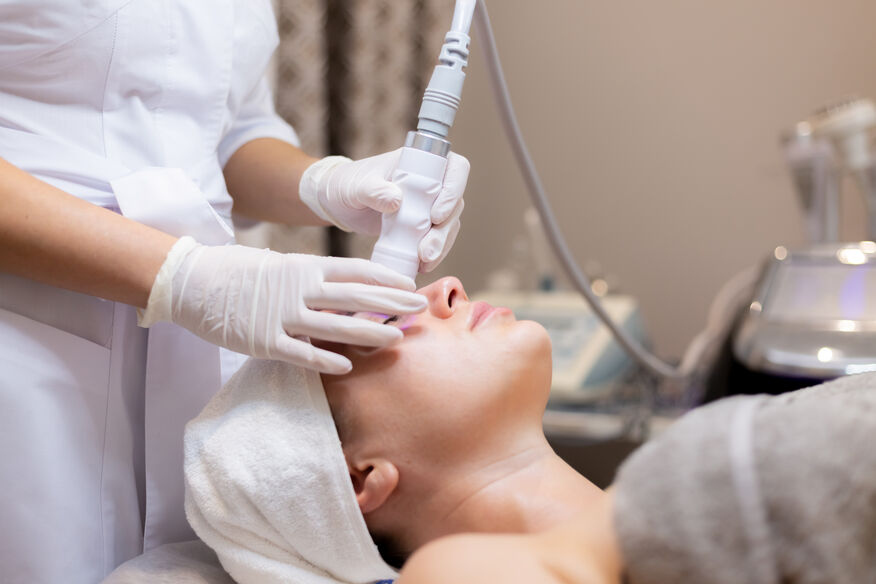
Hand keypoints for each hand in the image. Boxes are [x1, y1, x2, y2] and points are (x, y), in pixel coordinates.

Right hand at [139, 237, 427, 373]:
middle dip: (391, 303)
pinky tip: (348, 367)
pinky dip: (325, 361)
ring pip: (336, 326)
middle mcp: (299, 289)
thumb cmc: (234, 269)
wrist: (190, 281)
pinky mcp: (264, 341)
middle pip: (355, 297)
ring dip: (369, 333)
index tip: (411, 285)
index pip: (355, 271)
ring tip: (396, 339)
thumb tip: (337, 284)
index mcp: (303, 267)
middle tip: (420, 308)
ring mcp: (282, 316)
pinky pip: (301, 353)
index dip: (386, 279)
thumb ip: (307, 276)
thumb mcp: (277, 264)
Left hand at [299, 148, 469, 271]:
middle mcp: (431, 182)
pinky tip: (421, 266)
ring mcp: (428, 205)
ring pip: (448, 224)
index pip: (455, 168)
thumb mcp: (356, 187)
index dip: (454, 190)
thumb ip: (373, 190)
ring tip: (424, 261)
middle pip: (455, 203)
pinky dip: (433, 253)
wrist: (337, 203)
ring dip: (441, 245)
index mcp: (420, 162)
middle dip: (445, 229)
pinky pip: (437, 239)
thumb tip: (396, 199)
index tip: (436, 214)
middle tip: (426, 250)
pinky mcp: (422, 226)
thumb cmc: (346, 185)